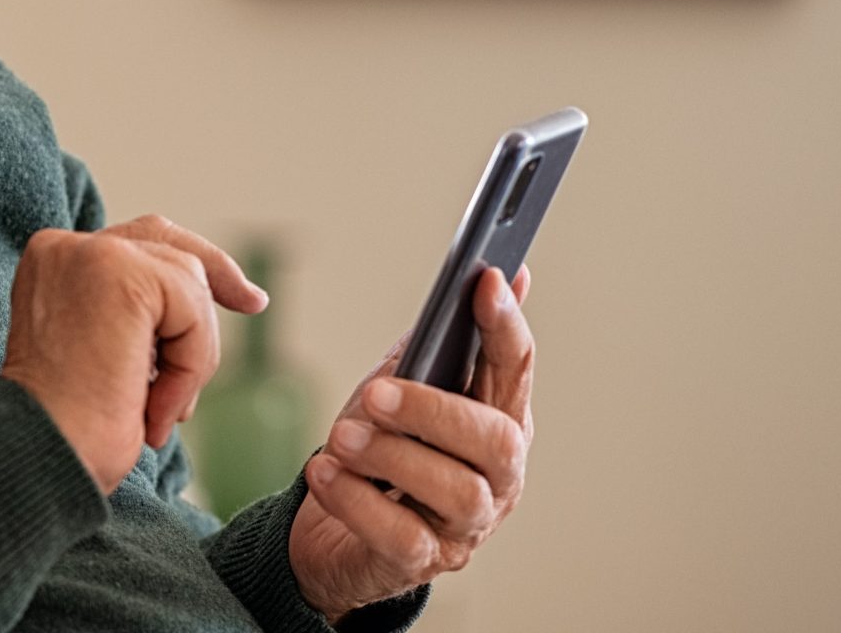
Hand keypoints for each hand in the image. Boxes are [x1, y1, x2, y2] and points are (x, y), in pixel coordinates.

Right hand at [0, 216, 268, 493]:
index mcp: (51, 262)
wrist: (41, 460)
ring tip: (156, 409)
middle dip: (214, 274)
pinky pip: (192, 310)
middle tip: (253, 303)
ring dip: (191, 356)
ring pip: (188, 281)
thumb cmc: (70, 429)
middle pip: (165, 242)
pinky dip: (191, 365)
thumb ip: (135, 313)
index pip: (134, 242)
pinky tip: (156, 407)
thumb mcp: (102, 353)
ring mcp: (89, 254)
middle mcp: (63, 247)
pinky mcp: (119, 275)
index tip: (241, 296)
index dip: (188, 267)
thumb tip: (205, 295)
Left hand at [288, 265, 534, 619]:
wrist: (337, 535)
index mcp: (498, 422)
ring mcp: (465, 525)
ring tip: (342, 437)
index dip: (504, 325)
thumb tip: (489, 277)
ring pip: (457, 490)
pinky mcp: (422, 562)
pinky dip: (357, 500)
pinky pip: (401, 535)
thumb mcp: (404, 388)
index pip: (516, 368)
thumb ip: (438, 344)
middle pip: (496, 440)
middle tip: (377, 395)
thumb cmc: (380, 451)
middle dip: (436, 410)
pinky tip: (324, 472)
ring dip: (392, 456)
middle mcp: (498, 477)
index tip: (484, 280)